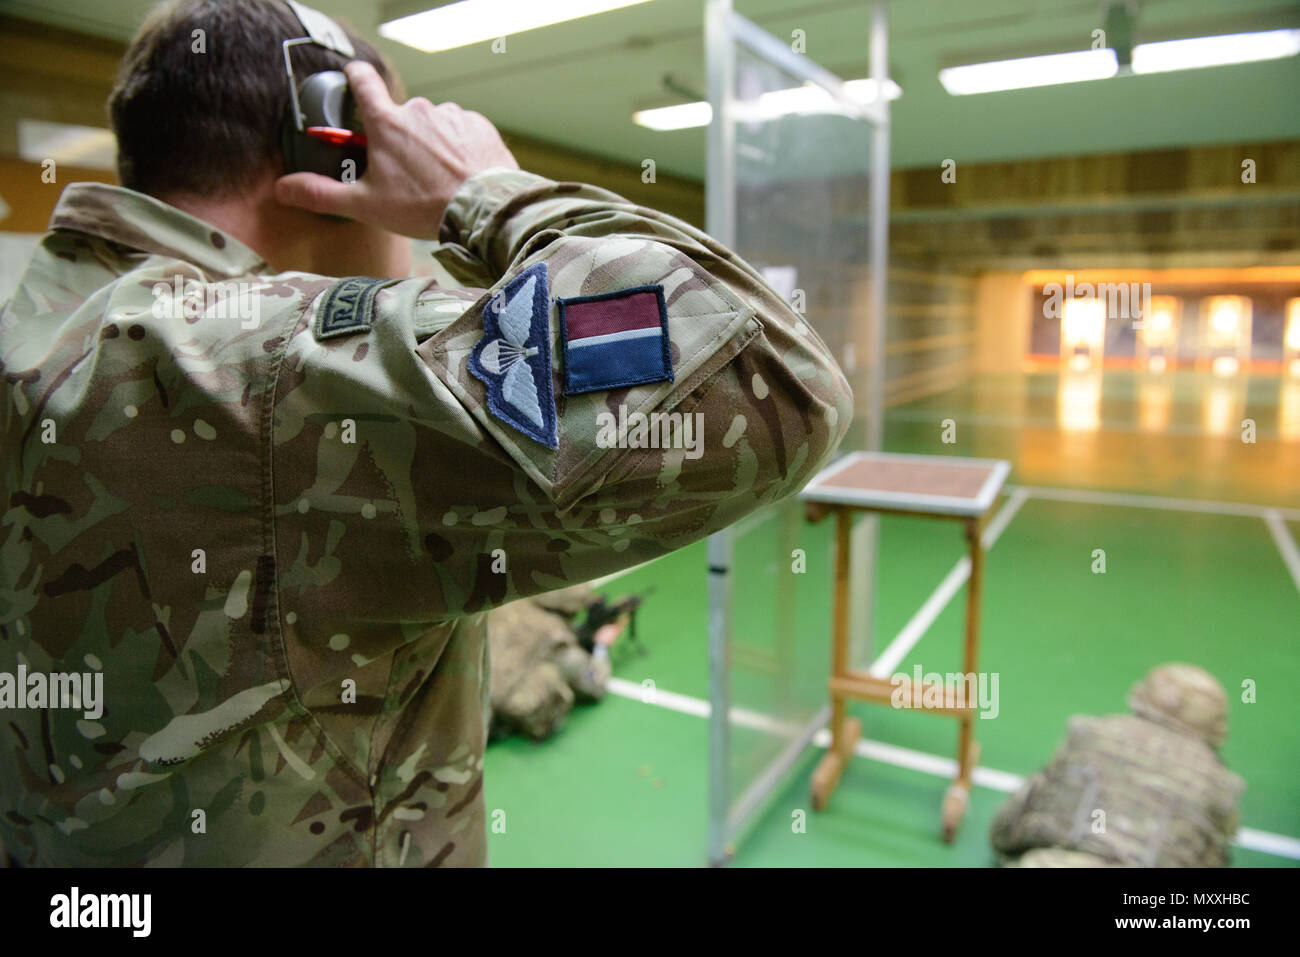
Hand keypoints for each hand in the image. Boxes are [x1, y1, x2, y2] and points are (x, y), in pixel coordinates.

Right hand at [274, 61, 518, 238]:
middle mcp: (418, 109)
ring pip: (432, 125)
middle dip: (399, 139)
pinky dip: (459, 148)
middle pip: (400, 115)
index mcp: (386, 122)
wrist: (483, 210)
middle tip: (405, 174)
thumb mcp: (365, 204)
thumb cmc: (423, 206)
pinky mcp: (478, 125)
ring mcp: (451, 114)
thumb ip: (322, 193)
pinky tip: (461, 173)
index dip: (354, 77)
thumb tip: (283, 188)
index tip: (353, 80)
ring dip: (431, 145)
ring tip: (437, 179)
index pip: (362, 80)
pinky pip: (461, 132)